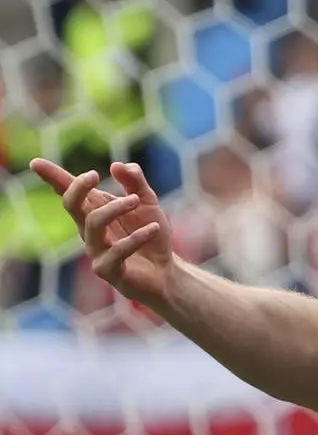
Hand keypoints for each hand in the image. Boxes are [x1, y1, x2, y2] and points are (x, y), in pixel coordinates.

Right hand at [29, 158, 175, 302]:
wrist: (165, 272)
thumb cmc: (150, 236)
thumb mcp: (147, 204)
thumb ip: (135, 183)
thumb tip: (118, 165)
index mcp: (94, 211)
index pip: (68, 192)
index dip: (52, 177)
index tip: (35, 162)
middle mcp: (89, 230)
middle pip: (72, 205)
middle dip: (78, 188)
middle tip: (95, 174)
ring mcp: (96, 250)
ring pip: (93, 224)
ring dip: (115, 208)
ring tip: (136, 200)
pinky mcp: (109, 270)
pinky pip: (117, 251)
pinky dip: (136, 237)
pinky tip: (153, 228)